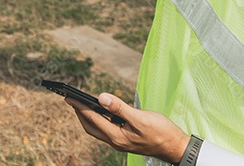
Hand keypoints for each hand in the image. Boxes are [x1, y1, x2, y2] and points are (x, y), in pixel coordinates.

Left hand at [65, 92, 189, 162]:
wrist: (175, 147)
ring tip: (82, 104)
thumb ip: (119, 108)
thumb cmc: (161, 132)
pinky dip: (100, 120)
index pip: (92, 119)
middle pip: (90, 127)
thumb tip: (100, 97)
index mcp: (116, 136)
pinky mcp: (126, 140)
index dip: (79, 107)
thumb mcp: (140, 117)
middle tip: (71, 100)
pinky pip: (106, 129)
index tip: (68, 97)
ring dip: (88, 117)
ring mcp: (120, 142)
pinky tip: (102, 112)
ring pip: (98, 129)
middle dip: (80, 113)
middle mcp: (116, 141)